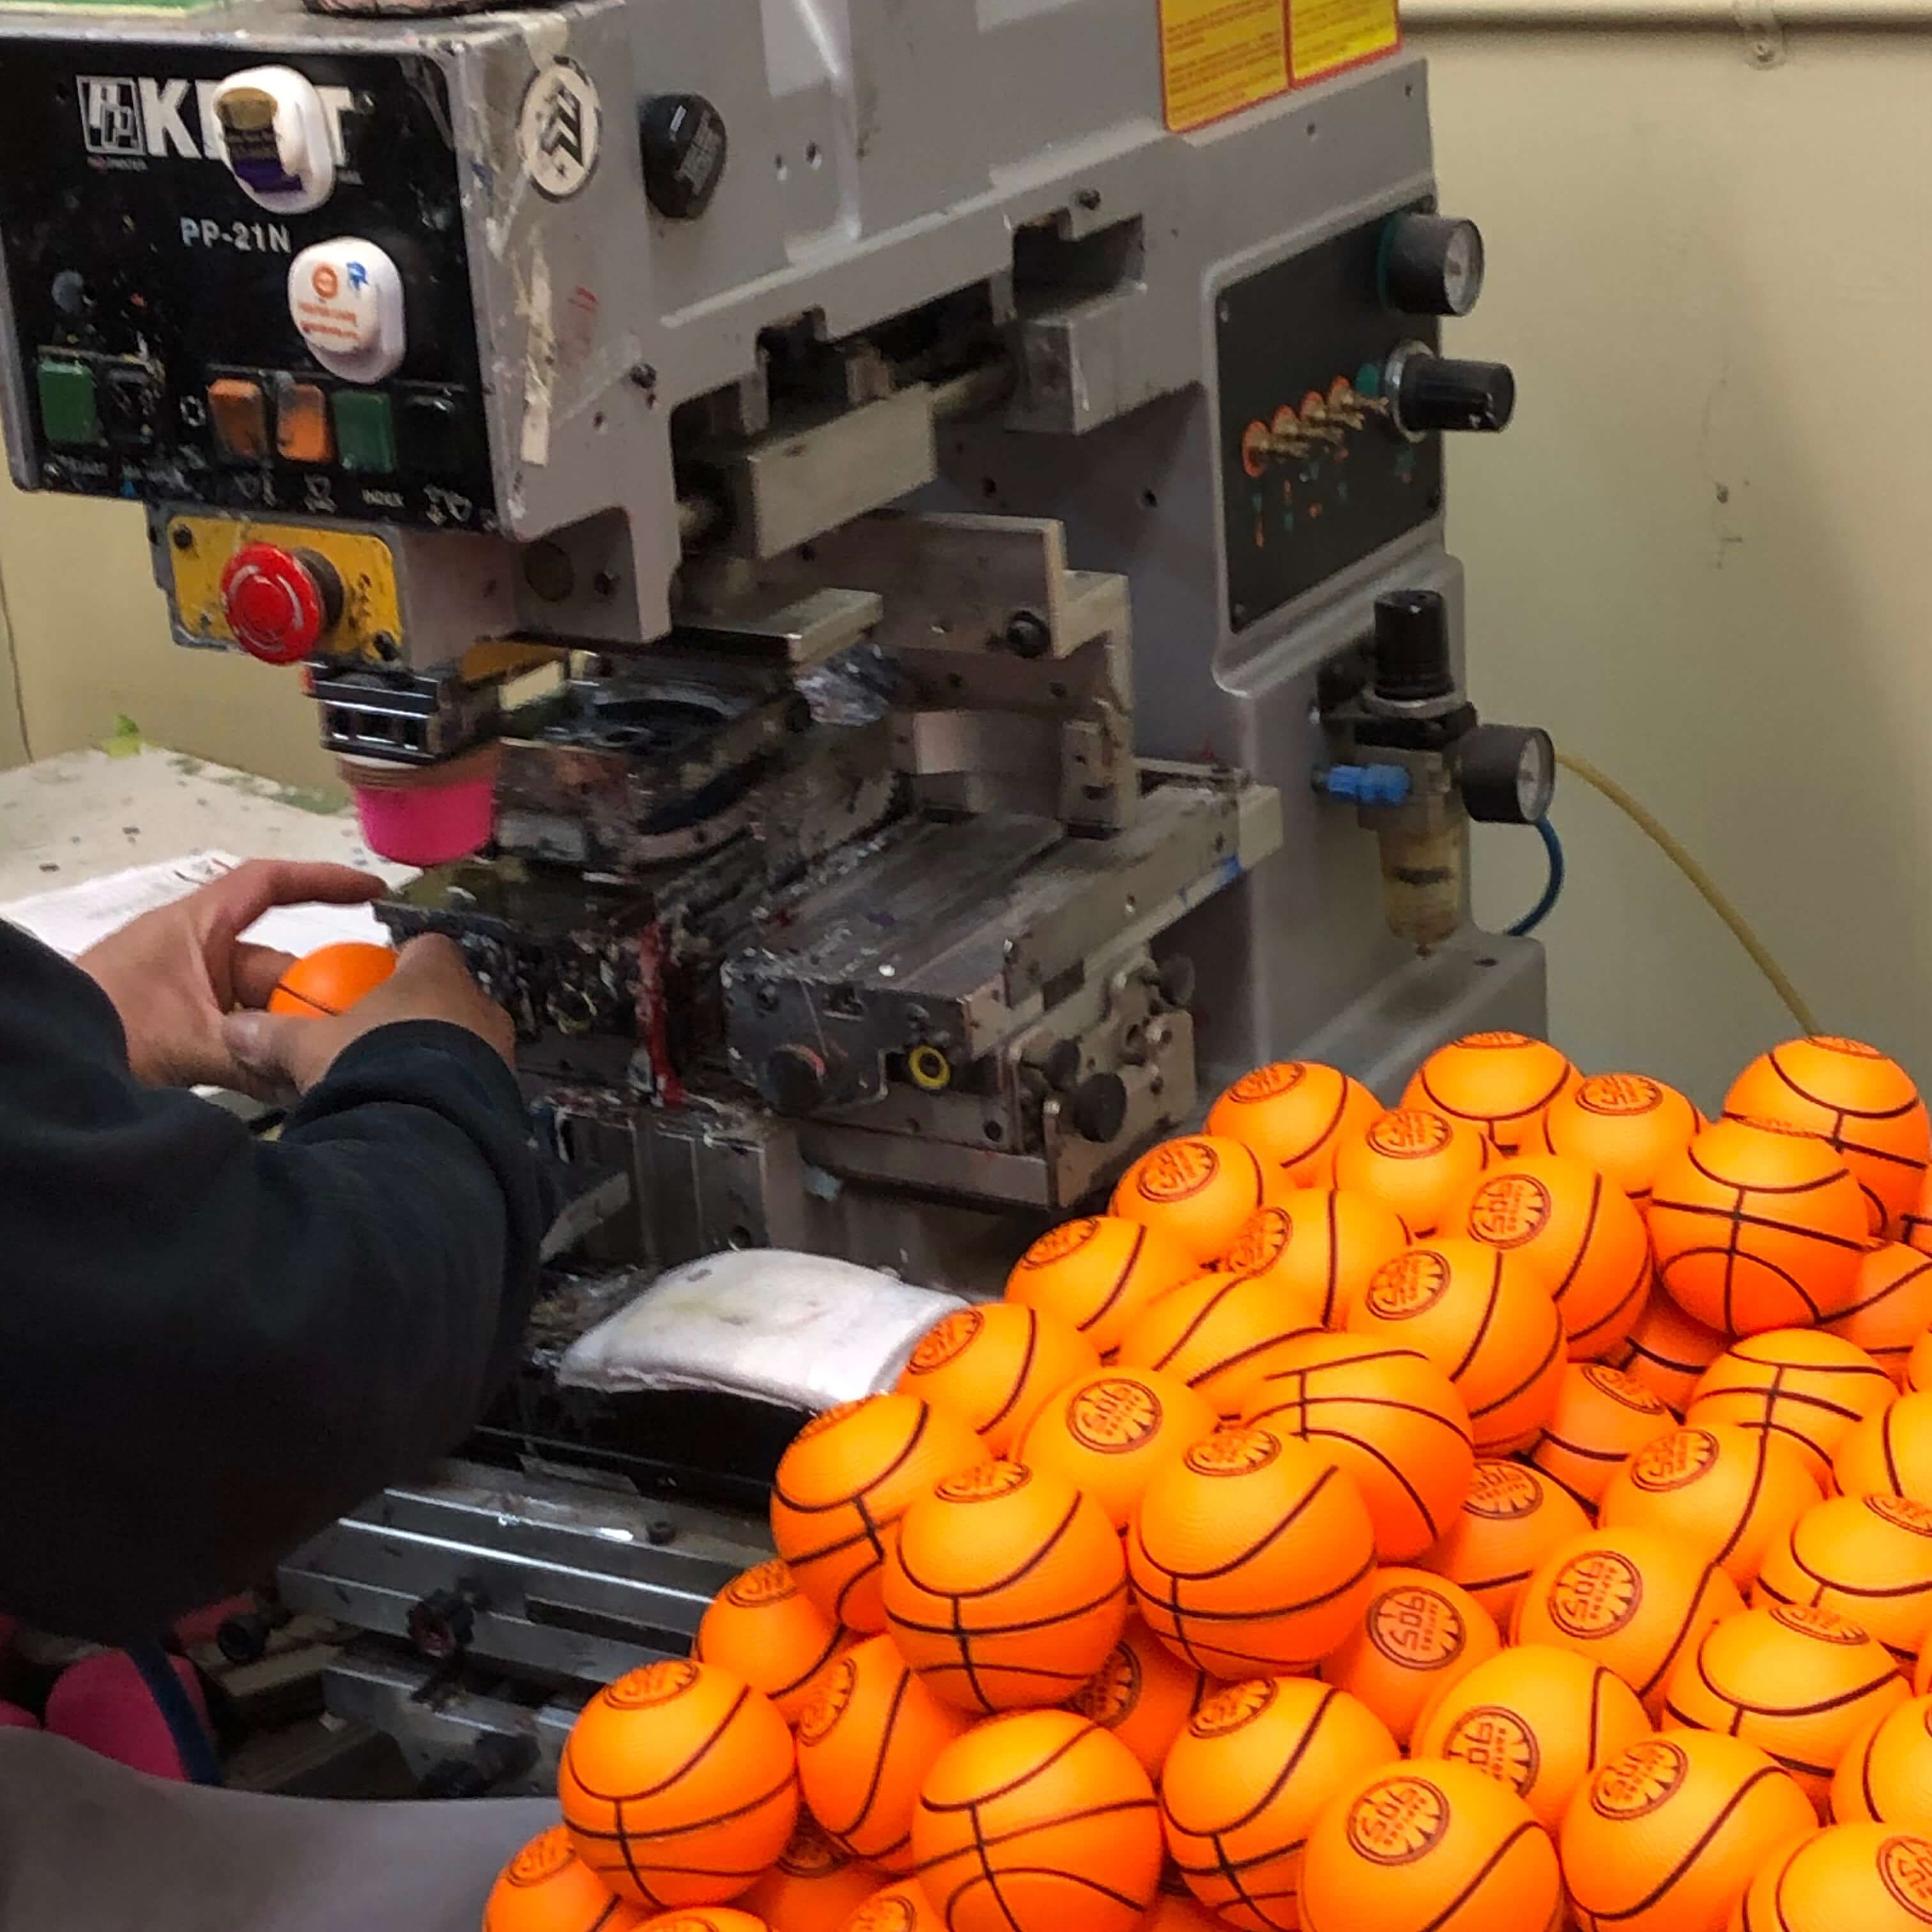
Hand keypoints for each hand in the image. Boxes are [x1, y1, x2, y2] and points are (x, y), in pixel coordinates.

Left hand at [77, 859, 385, 1095]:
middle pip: (277, 963)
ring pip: (261, 1004)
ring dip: (289, 1032)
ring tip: (326, 1060)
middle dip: (314, 994)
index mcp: (198, 927)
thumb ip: (256, 1057)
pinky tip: (290, 1079)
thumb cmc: (104, 1024)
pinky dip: (263, 1052)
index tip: (373, 892)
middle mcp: (198, 951)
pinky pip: (240, 1032)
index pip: (270, 885)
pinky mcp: (183, 1025)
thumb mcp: (188, 1040)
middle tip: (355, 1024)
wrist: (42, 1058)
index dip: (323, 882)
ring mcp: (190, 990)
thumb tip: (315, 1074)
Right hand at [221, 934, 515, 1098]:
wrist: (428, 1128)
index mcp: (436, 971)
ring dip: (440, 1051)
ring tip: (402, 1078)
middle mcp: (479, 1001)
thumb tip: (234, 1029)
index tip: (377, 981)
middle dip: (421, 1011)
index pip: (427, 947)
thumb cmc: (368, 1062)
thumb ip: (274, 1034)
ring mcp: (500, 1046)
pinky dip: (454, 1086)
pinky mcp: (507, 1089)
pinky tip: (425, 1108)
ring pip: (468, 1037)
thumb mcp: (310, 1047)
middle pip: (450, 993)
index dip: (402, 960)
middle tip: (382, 1038)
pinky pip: (479, 1078)